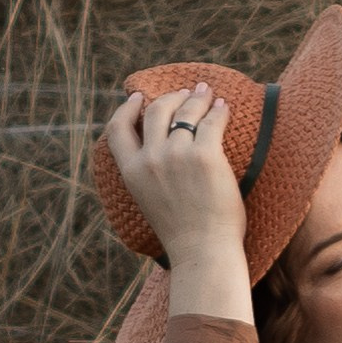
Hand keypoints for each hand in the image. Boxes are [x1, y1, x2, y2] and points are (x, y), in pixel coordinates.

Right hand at [106, 87, 248, 262]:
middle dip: (170, 97)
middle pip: (156, 112)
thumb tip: (157, 151)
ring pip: (186, 112)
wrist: (203, 250)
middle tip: (184, 92)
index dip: (126, 108)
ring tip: (208, 94)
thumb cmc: (182, 232)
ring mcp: (178, 155)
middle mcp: (151, 159)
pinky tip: (224, 107)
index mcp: (131, 172)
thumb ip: (147, 174)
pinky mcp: (206, 156)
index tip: (138, 97)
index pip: (117, 128)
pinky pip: (212, 122)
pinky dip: (219, 111)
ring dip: (198, 99)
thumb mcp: (148, 200)